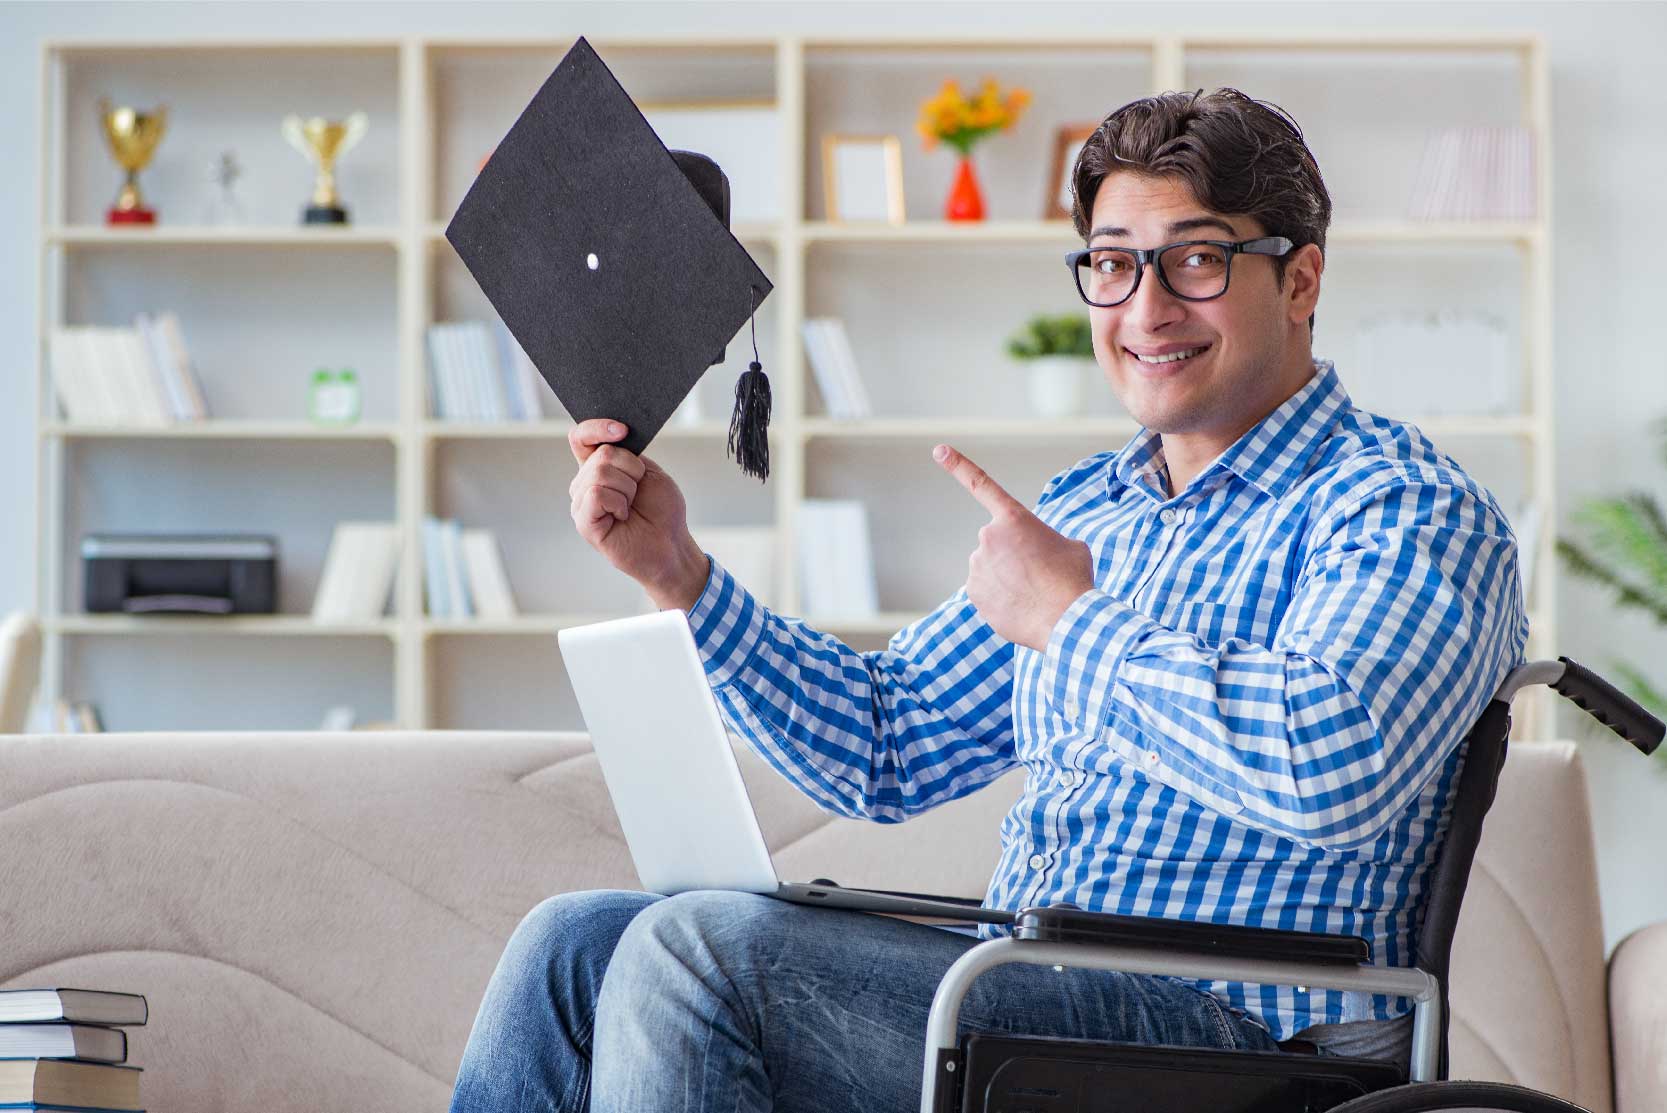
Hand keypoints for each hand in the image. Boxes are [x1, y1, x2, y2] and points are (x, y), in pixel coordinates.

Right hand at [568, 419, 708, 610]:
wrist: (671, 544)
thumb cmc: (661, 511)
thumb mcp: (648, 472)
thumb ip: (625, 454)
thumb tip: (609, 438)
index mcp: (598, 468)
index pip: (581, 437)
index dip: (597, 428)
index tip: (622, 430)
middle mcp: (585, 484)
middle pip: (600, 455)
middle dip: (631, 469)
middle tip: (638, 491)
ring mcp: (582, 503)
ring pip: (599, 474)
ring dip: (627, 488)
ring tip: (631, 506)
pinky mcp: (584, 523)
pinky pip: (596, 495)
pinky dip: (618, 502)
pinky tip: (623, 516)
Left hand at [935, 444, 1094, 651]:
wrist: (1066, 619)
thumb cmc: (1073, 579)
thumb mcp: (1070, 546)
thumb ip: (1045, 540)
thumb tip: (1037, 555)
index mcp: (1013, 518)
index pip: (981, 485)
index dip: (958, 465)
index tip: (938, 450)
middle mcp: (988, 536)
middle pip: (997, 542)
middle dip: (1012, 554)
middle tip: (1038, 572)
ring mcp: (977, 565)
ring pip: (990, 567)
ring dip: (1007, 576)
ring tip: (1032, 592)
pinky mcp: (973, 592)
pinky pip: (985, 590)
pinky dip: (1000, 597)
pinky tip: (1020, 605)